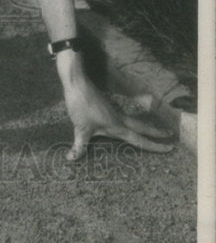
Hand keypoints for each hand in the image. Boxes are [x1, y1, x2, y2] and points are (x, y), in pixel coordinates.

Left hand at [59, 55, 174, 161]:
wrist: (77, 82)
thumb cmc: (81, 105)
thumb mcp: (80, 128)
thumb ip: (79, 146)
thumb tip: (71, 160)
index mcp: (117, 126)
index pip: (139, 139)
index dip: (154, 146)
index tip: (169, 147)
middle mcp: (119, 119)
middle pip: (142, 127)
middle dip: (156, 133)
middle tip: (171, 136)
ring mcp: (114, 111)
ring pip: (134, 121)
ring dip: (146, 126)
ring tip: (155, 130)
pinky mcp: (107, 106)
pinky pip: (124, 117)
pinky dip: (132, 122)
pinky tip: (128, 123)